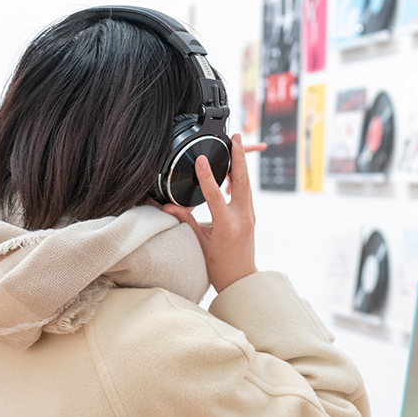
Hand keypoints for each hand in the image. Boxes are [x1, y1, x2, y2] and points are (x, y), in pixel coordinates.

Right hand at [162, 134, 257, 292]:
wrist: (241, 279)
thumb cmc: (218, 266)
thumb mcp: (198, 243)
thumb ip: (184, 221)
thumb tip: (166, 206)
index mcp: (227, 225)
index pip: (215, 195)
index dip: (207, 176)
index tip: (201, 159)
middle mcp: (242, 218)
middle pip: (242, 181)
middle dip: (239, 157)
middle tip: (237, 137)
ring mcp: (249, 216)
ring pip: (246, 184)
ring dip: (241, 164)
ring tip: (237, 145)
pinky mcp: (251, 216)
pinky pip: (246, 192)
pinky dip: (240, 178)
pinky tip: (234, 170)